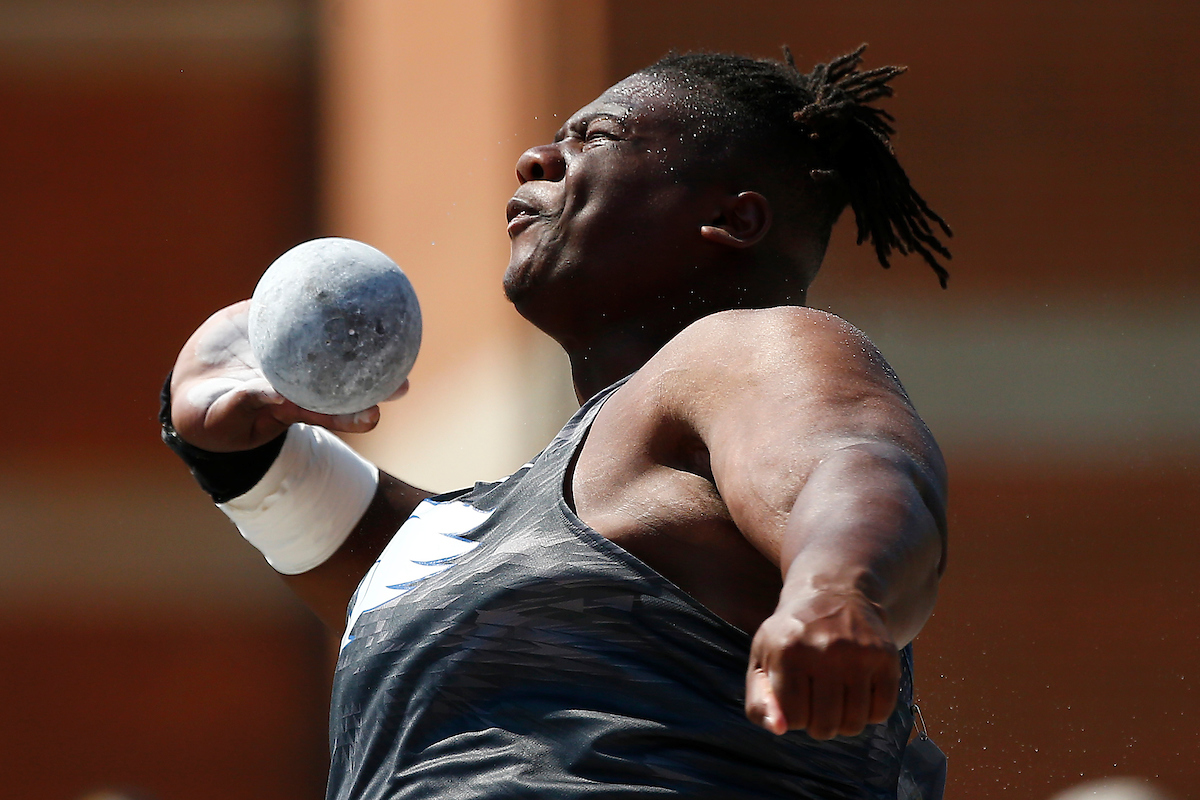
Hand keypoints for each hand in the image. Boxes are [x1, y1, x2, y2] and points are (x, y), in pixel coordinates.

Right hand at [170, 301, 406, 450]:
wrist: (194, 388)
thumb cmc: (212, 414)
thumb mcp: (226, 414)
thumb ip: (248, 402)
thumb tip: (274, 393)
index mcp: (295, 407)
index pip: (332, 412)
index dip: (355, 415)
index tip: (376, 415)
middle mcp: (303, 380)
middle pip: (347, 380)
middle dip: (377, 381)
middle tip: (402, 383)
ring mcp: (293, 354)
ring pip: (332, 341)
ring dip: (359, 331)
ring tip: (388, 314)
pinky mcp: (275, 328)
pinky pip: (296, 309)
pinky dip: (311, 296)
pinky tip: (329, 275)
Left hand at [745, 589, 900, 738]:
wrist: (832, 593)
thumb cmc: (791, 635)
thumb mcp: (761, 658)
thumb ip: (758, 701)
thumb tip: (778, 729)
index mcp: (787, 651)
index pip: (792, 718)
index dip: (792, 717)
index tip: (794, 697)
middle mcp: (825, 650)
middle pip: (825, 726)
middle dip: (818, 724)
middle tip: (816, 700)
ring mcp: (859, 652)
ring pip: (854, 723)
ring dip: (844, 722)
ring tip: (836, 698)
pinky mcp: (885, 656)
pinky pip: (881, 712)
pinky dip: (869, 713)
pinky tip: (858, 692)